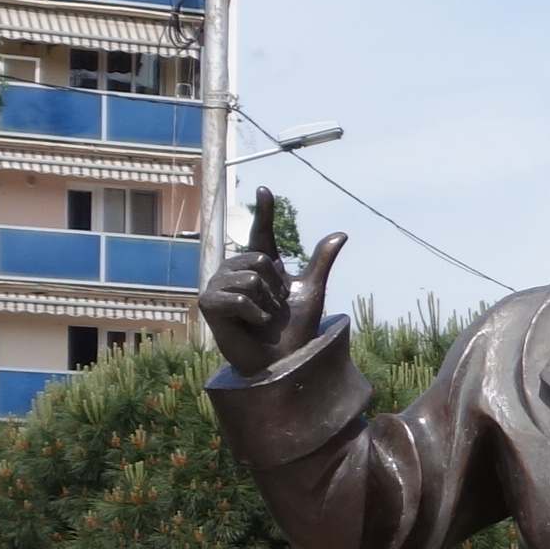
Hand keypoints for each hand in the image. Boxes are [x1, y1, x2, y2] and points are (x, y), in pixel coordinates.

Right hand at [200, 187, 345, 378]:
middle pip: (260, 258)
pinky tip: (252, 324)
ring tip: (263, 317)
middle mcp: (235, 271)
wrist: (283, 359)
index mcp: (259, 266)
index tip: (265, 189)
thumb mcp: (312, 290)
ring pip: (250, 277)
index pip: (261, 232)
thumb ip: (321, 261)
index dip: (264, 212)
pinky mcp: (208, 304)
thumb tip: (341, 233)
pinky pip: (238, 298)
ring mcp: (218, 286)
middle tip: (274, 308)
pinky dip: (255, 314)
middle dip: (276, 286)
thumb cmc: (294, 329)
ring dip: (266, 302)